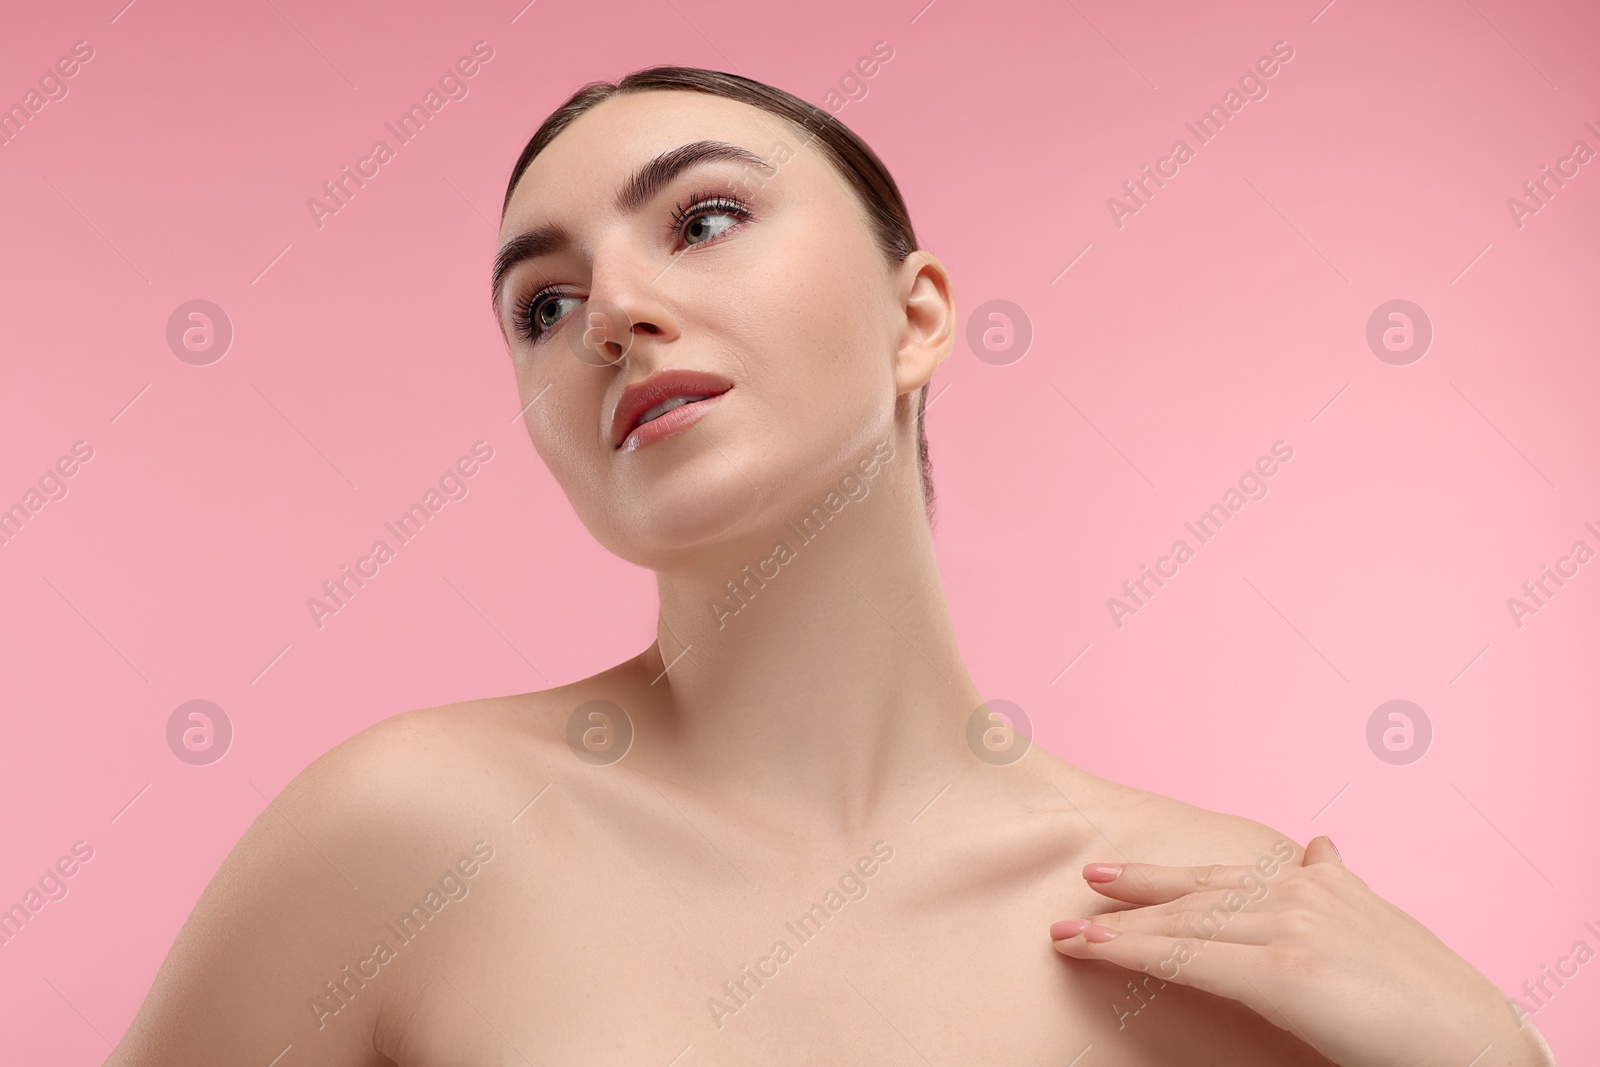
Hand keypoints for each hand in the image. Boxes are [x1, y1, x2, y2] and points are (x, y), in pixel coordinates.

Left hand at [1049, 836, 1556, 1066]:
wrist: (1474, 1039)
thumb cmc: (1425, 994)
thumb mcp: (1376, 921)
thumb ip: (1337, 885)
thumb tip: (1319, 845)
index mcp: (1315, 881)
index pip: (1220, 879)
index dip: (1163, 879)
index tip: (1116, 875)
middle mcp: (1297, 891)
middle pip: (1192, 894)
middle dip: (1131, 894)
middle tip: (1081, 888)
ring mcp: (1289, 928)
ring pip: (1182, 923)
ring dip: (1118, 928)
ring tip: (1069, 932)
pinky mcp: (1284, 971)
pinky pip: (1189, 959)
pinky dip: (1134, 951)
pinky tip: (1097, 948)